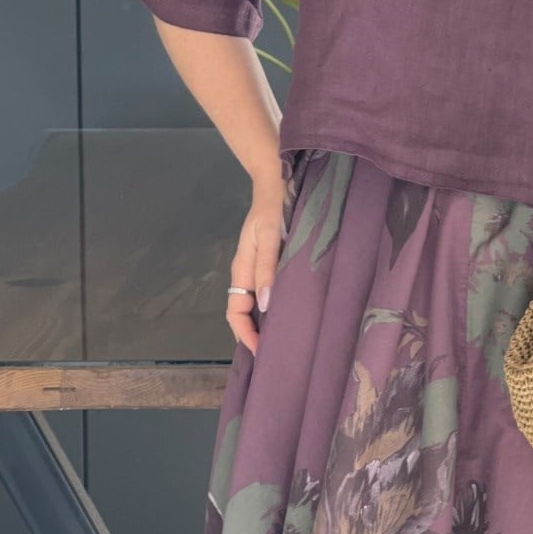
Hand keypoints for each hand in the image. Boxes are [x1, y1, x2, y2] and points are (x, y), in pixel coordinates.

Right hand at [227, 180, 287, 355]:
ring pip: (259, 304)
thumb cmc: (273, 206)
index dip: (245, 334)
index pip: (235, 312)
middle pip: (246, 313)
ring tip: (288, 340)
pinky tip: (297, 313)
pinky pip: (273, 291)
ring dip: (269, 323)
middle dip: (256, 335)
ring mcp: (262, 268)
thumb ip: (268, 267)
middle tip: (277, 354)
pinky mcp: (276, 262)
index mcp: (243, 270)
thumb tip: (266, 304)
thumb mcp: (270, 236)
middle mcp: (250, 273)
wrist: (279, 179)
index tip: (261, 351)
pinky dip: (280, 307)